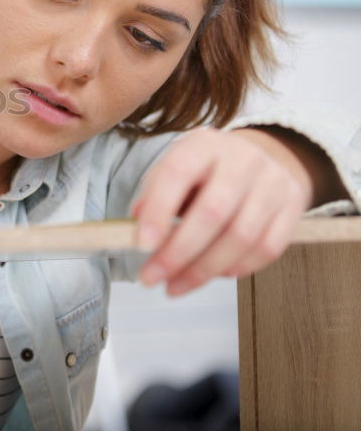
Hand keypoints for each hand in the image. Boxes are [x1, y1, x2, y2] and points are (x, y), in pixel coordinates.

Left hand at [133, 128, 311, 295]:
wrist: (262, 157)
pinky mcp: (293, 207)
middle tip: (152, 277)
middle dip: (178, 253)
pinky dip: (239, 268)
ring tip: (175, 286)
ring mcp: (272, 183)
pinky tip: (215, 275)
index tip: (142, 245)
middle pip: (212, 212)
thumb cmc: (206, 171)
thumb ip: (155, 196)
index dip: (159, 211)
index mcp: (203, 145)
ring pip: (242, 236)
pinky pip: (268, 248)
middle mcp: (242, 160)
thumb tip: (138, 232)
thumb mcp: (175, 168)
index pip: (177, 174)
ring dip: (204, 270)